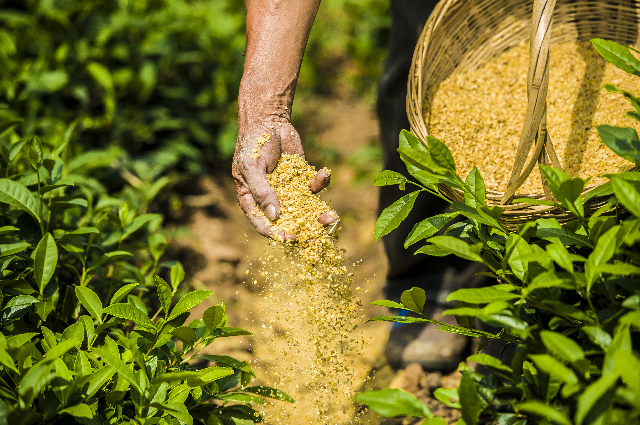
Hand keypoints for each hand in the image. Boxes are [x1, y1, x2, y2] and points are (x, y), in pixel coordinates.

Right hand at [232, 120, 337, 238]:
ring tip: (332, 217)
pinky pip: (314, 186)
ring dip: (319, 213)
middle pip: (287, 220)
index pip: (264, 223)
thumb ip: (262, 191)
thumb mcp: (252, 167)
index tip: (292, 237)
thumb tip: (274, 216)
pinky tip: (324, 173)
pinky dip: (321, 181)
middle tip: (319, 236)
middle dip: (305, 229)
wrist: (268, 121)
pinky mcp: (302, 178)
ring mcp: (288, 190)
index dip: (277, 233)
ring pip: (305, 208)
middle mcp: (271, 199)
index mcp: (253, 201)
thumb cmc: (253, 144)